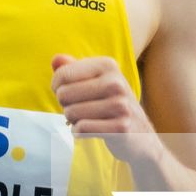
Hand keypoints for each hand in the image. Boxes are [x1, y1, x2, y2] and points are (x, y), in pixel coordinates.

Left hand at [51, 54, 160, 171]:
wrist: (140, 135)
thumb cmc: (110, 104)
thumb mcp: (95, 81)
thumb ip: (72, 68)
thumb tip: (55, 59)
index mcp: (108, 65)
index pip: (63, 74)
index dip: (57, 87)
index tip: (69, 93)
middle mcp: (116, 82)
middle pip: (64, 94)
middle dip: (66, 105)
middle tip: (81, 108)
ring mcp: (120, 105)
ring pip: (70, 113)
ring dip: (73, 120)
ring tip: (88, 119)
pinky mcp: (120, 127)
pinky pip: (81, 129)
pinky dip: (79, 132)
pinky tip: (92, 130)